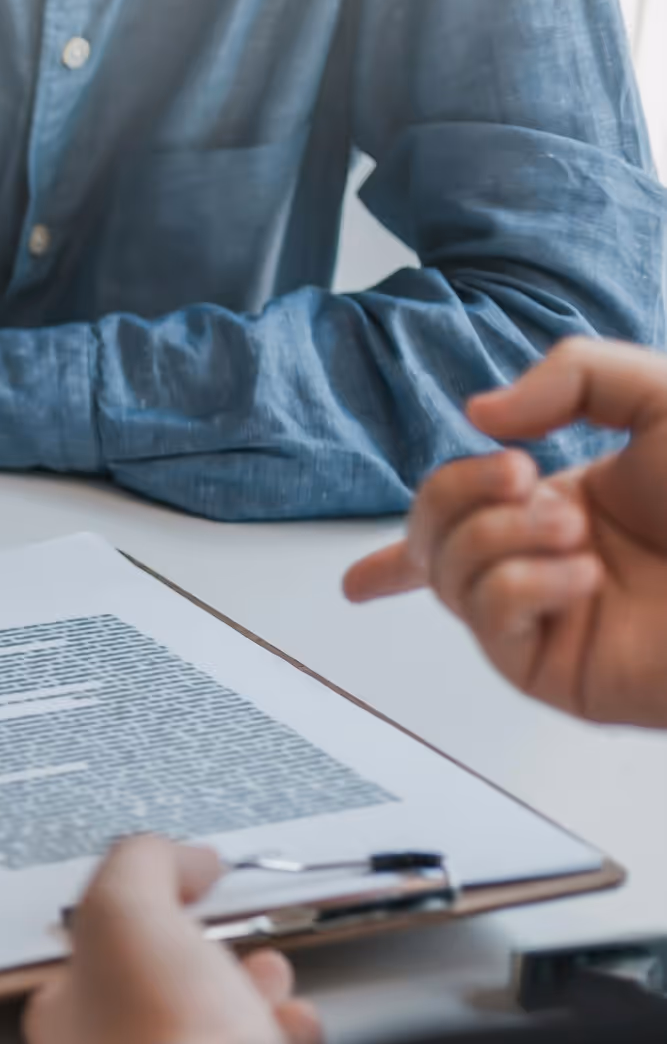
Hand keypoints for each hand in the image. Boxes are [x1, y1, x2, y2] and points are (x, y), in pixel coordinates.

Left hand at [24, 837, 323, 1043]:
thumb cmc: (153, 1025)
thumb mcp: (126, 908)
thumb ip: (144, 865)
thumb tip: (183, 857)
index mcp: (70, 1021)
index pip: (92, 962)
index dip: (138, 918)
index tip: (180, 892)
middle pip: (159, 1000)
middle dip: (201, 957)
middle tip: (227, 933)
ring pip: (212, 1040)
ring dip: (246, 997)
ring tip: (270, 974)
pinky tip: (296, 1023)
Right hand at [343, 338, 666, 726]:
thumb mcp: (664, 397)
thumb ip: (573, 375)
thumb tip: (480, 415)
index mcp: (570, 506)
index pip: (465, 524)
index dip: (403, 549)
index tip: (433, 524)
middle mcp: (547, 563)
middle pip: (432, 532)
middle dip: (455, 492)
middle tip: (524, 476)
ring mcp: (547, 616)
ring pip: (446, 570)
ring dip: (497, 534)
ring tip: (576, 532)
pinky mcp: (554, 667)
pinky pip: (486, 618)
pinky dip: (520, 583)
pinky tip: (582, 576)